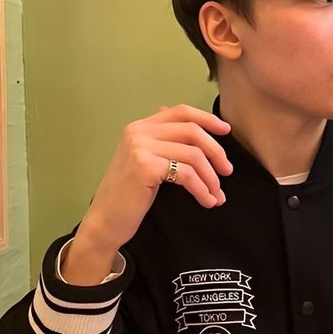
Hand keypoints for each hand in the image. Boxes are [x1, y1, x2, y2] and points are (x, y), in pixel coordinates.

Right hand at [63, 105, 231, 284]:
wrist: (105, 221)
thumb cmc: (127, 196)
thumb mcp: (144, 161)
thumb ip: (163, 141)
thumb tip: (193, 124)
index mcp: (139, 127)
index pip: (180, 111)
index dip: (207, 118)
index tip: (226, 130)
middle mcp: (138, 132)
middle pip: (192, 131)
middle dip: (216, 152)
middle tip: (227, 171)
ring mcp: (140, 147)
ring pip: (193, 154)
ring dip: (211, 177)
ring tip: (217, 195)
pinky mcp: (145, 167)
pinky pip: (187, 174)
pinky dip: (202, 189)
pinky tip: (206, 200)